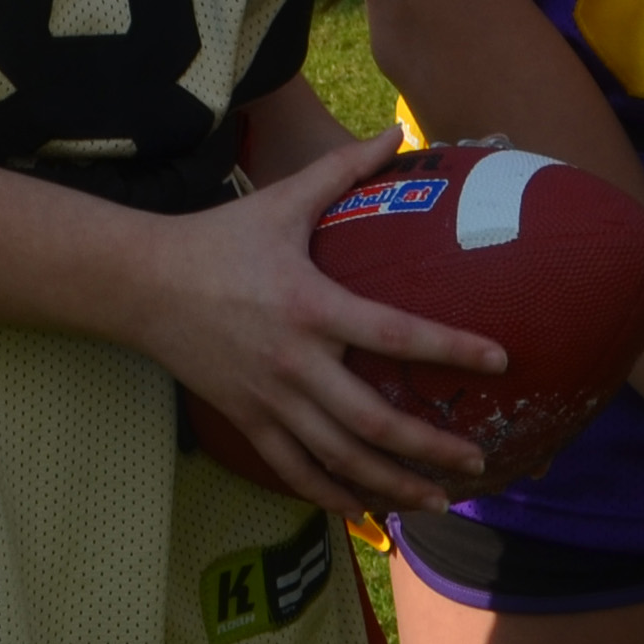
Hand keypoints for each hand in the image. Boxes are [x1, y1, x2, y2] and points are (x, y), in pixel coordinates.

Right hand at [128, 132, 502, 517]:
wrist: (142, 284)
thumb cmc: (220, 238)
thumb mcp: (282, 200)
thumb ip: (343, 169)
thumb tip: (395, 132)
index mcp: (311, 305)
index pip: (395, 333)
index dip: (451, 349)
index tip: (501, 361)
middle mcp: (294, 362)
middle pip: (373, 419)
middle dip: (429, 447)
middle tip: (477, 461)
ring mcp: (269, 399)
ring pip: (338, 457)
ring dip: (391, 484)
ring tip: (439, 502)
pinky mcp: (247, 420)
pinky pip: (295, 470)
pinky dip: (333, 495)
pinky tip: (367, 511)